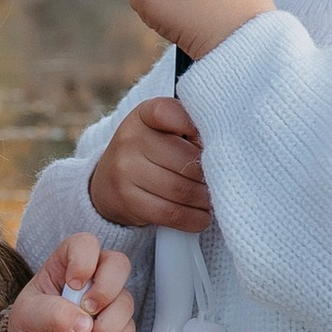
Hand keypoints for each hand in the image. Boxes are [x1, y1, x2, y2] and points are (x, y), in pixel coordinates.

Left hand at [3, 234, 138, 331]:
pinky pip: (129, 331)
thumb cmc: (29, 327)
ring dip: (107, 325)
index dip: (85, 260)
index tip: (73, 285)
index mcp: (66, 264)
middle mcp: (92, 278)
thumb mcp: (27, 317)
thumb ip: (51, 314)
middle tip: (87, 310)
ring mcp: (108, 302)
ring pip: (126, 302)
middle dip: (106, 290)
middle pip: (119, 264)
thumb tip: (83, 324)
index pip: (85, 243)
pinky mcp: (118, 328)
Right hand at [89, 94, 211, 232]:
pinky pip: (170, 213)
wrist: (108, 182)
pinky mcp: (127, 200)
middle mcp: (130, 139)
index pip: (169, 112)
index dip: (195, 127)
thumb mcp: (162, 129)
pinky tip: (201, 216)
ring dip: (204, 199)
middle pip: (185, 160)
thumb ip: (189, 128)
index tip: (209, 141)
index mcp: (143, 115)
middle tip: (222, 181)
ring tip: (212, 199)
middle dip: (209, 174)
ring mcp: (125, 170)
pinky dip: (193, 218)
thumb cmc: (149, 152)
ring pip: (180, 189)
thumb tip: (222, 150)